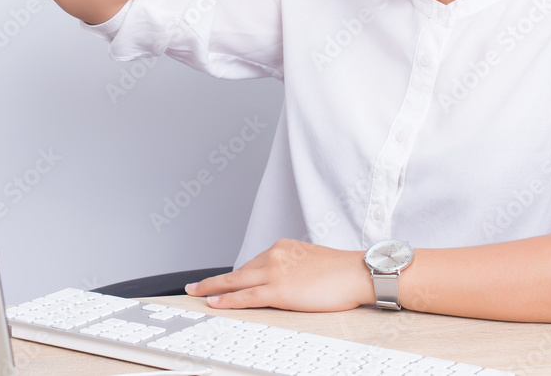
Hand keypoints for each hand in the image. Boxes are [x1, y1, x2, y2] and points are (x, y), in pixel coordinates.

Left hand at [184, 238, 372, 311]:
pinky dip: (227, 300)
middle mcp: (274, 255)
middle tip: (193, 285)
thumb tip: (288, 281)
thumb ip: (294, 268)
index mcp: (283, 247)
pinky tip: (214, 303)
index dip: (235, 276)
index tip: (222, 281)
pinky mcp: (278, 289)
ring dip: (212, 289)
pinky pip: (246, 296)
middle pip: (237, 272)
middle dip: (213, 280)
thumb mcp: (311, 261)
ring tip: (195, 294)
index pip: (252, 264)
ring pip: (235, 282)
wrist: (357, 272)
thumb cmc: (342, 271)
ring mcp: (274, 272)